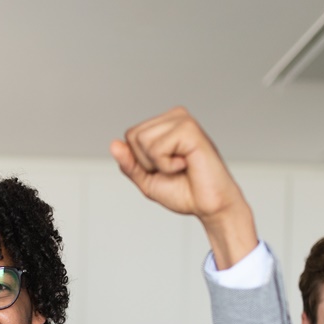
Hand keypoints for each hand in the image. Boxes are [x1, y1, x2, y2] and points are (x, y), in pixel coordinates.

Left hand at [111, 106, 254, 264]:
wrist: (210, 206)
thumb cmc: (185, 192)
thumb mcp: (147, 180)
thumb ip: (129, 163)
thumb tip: (113, 145)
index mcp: (164, 125)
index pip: (130, 136)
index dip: (140, 161)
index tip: (164, 169)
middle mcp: (174, 117)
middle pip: (133, 136)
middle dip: (147, 162)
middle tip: (173, 169)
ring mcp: (183, 120)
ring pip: (142, 140)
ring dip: (158, 164)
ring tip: (180, 166)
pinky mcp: (189, 129)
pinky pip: (157, 147)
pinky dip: (167, 165)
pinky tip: (186, 164)